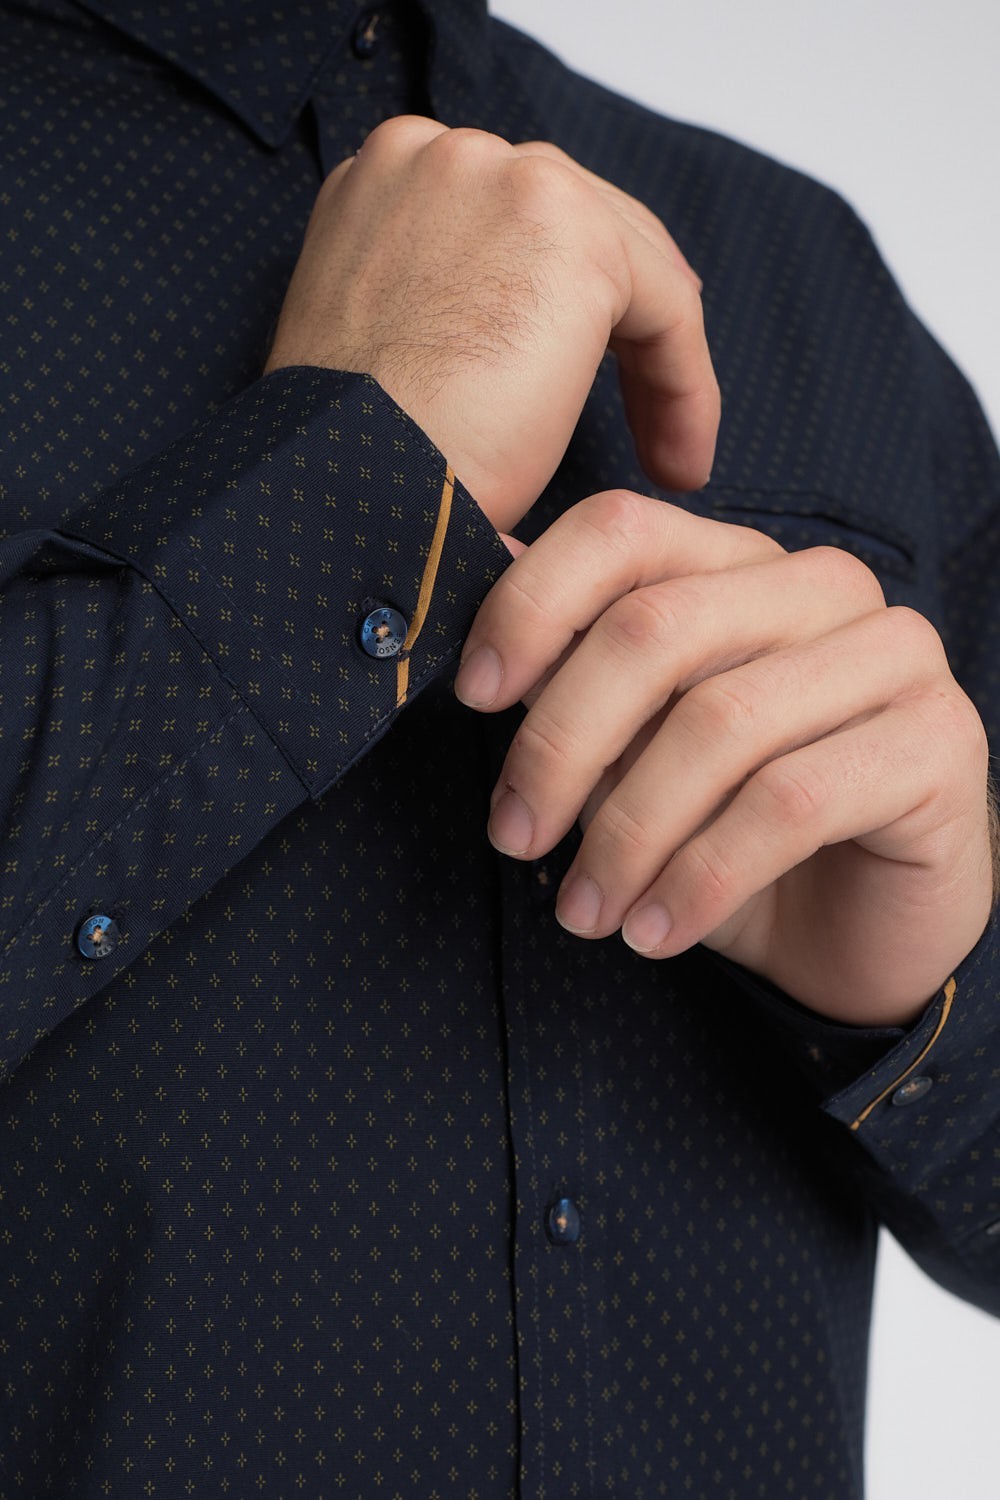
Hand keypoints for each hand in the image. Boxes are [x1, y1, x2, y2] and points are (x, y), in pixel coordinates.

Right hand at [264, 117, 718, 534]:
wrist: (341, 489)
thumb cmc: (355, 456)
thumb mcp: (386, 348)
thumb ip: (442, 300)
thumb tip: (515, 337)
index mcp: (384, 180)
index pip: (510, 225)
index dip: (561, 316)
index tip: (569, 401)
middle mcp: (441, 156)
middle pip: (576, 224)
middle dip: (618, 327)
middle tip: (647, 420)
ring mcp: (506, 178)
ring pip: (627, 261)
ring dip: (654, 361)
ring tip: (666, 452)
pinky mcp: (573, 232)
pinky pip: (668, 307)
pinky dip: (683, 385)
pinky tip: (678, 458)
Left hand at [455, 491, 993, 1026]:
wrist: (854, 936)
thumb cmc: (730, 835)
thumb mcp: (629, 755)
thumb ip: (571, 667)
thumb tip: (486, 564)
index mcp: (743, 565)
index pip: (620, 531)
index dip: (530, 606)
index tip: (472, 695)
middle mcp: (824, 588)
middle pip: (655, 629)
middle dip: (561, 744)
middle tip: (514, 836)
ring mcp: (894, 655)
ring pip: (718, 723)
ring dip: (627, 835)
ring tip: (585, 911)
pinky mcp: (940, 742)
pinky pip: (787, 803)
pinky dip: (700, 878)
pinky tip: (656, 932)